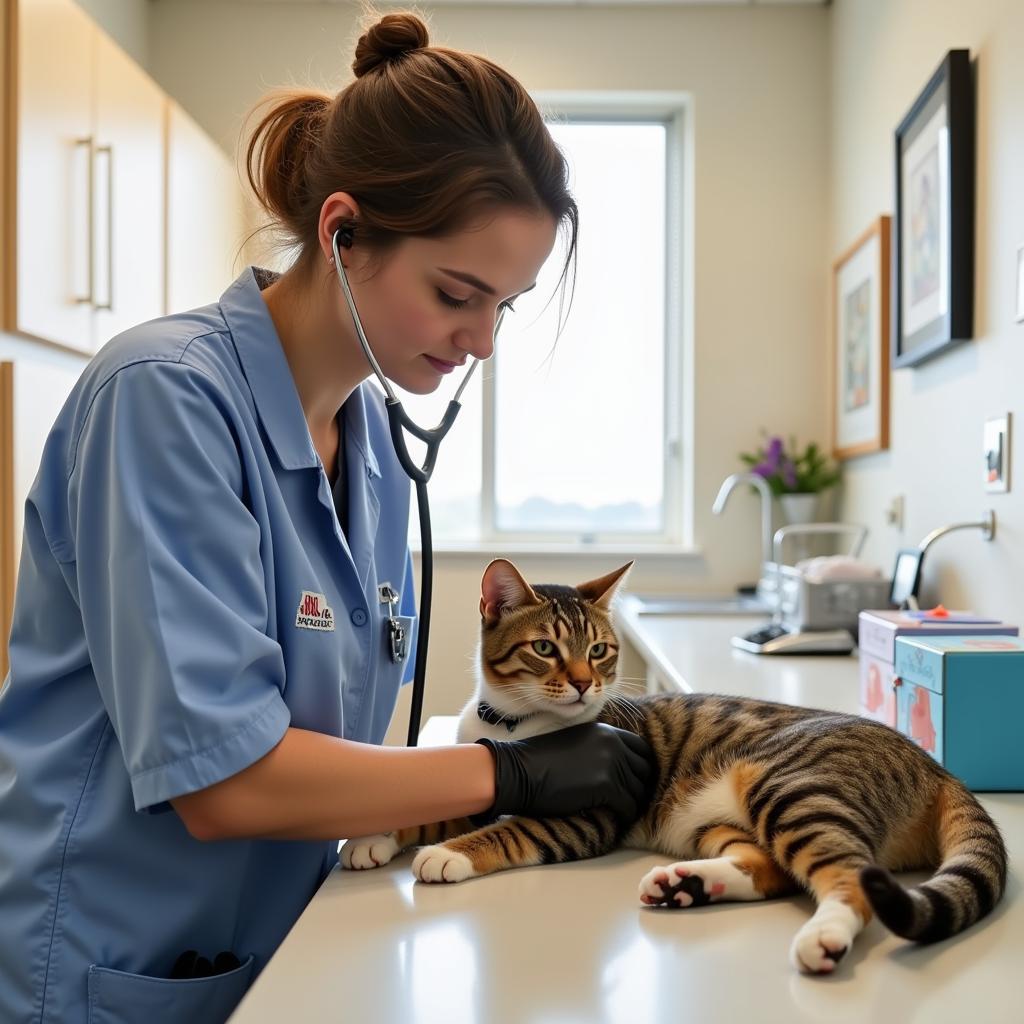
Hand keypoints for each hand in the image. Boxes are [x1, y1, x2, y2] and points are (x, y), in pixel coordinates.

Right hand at [475, 722, 656, 823]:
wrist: (518, 772)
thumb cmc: (539, 761)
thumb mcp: (575, 743)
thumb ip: (599, 748)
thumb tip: (617, 767)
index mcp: (605, 731)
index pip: (641, 749)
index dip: (640, 767)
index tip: (634, 782)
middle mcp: (613, 743)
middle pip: (645, 769)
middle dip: (640, 786)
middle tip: (629, 801)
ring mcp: (611, 763)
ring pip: (638, 790)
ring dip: (631, 803)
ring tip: (619, 812)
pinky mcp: (606, 786)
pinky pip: (628, 806)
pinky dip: (624, 816)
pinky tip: (614, 820)